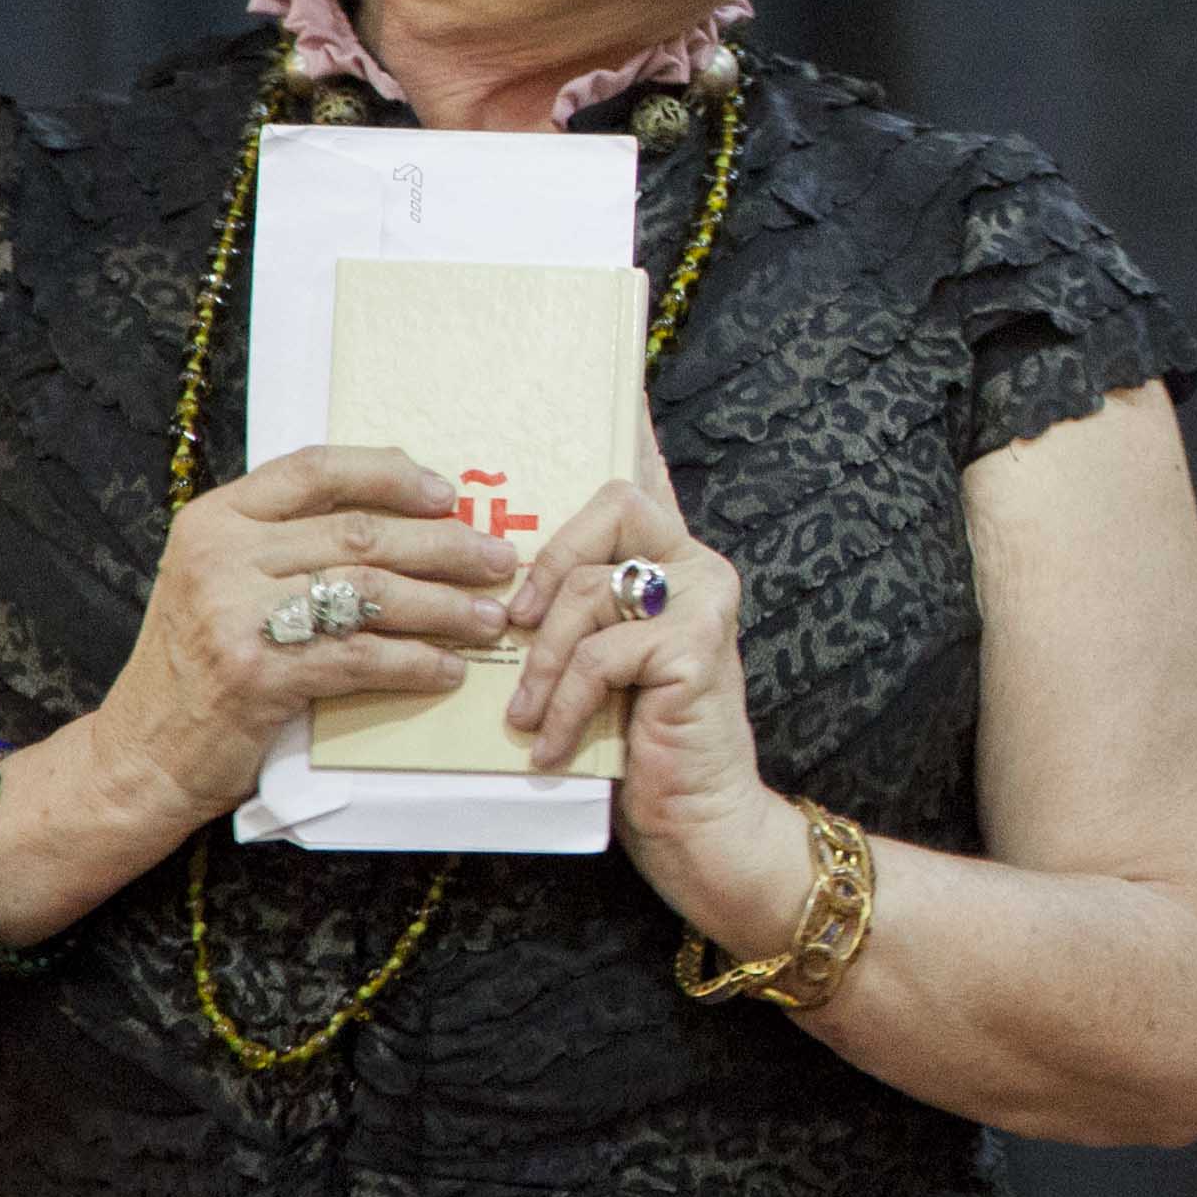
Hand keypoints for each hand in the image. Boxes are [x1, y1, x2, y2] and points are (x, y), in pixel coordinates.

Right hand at [87, 446, 523, 834]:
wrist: (141, 755)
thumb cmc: (198, 667)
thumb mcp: (221, 583)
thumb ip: (285, 544)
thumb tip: (403, 517)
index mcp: (214, 519)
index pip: (314, 469)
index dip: (390, 475)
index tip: (447, 494)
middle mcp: (222, 556)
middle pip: (359, 533)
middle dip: (443, 546)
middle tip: (497, 560)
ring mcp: (235, 614)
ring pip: (369, 592)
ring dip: (443, 605)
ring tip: (488, 616)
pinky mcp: (257, 673)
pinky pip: (359, 656)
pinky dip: (414, 661)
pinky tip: (447, 668)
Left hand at [502, 415, 803, 953]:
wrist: (702, 829)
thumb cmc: (636, 752)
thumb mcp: (590, 671)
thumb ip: (565, 614)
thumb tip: (491, 581)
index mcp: (669, 561)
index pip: (644, 472)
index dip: (628, 418)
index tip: (616, 367)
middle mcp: (698, 564)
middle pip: (608, 503)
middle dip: (544, 565)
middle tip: (511, 627)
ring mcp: (706, 600)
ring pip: (589, 586)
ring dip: (540, 662)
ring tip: (527, 717)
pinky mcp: (699, 646)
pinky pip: (601, 649)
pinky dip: (564, 703)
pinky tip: (550, 747)